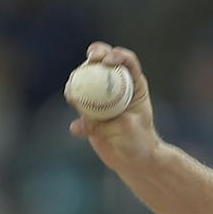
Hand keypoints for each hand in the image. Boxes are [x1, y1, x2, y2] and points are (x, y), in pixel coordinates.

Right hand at [67, 42, 160, 168]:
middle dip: (95, 53)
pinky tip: (75, 113)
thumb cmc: (139, 142)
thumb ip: (109, 122)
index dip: (117, 55)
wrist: (131, 159)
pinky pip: (77, 100)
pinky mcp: (88, 107)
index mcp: (133, 84)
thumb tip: (81, 123)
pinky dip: (73, 101)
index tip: (107, 61)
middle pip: (103, 60)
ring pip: (85, 77)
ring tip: (75, 94)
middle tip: (90, 59)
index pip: (127, 61)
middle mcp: (116, 84)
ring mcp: (100, 94)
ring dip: (77, 79)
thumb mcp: (130, 130)